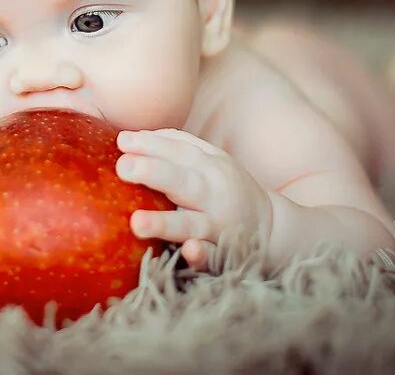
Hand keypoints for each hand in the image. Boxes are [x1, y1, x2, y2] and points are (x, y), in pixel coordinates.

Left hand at [116, 128, 272, 270]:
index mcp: (208, 166)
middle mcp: (213, 193)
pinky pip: (211, 258)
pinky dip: (201, 256)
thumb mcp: (210, 159)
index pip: (177, 151)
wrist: (272, 227)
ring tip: (137, 223)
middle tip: (123, 167)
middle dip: (153, 173)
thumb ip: (177, 144)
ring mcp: (217, 226)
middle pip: (181, 181)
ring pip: (189, 224)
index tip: (122, 140)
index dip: (150, 145)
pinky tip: (189, 252)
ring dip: (164, 223)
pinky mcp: (223, 256)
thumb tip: (133, 136)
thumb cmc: (226, 188)